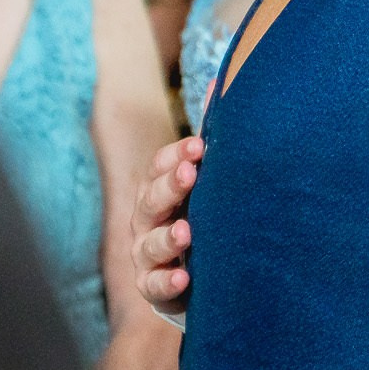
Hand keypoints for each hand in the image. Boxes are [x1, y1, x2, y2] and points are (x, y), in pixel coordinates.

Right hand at [133, 135, 201, 311]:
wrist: (198, 273)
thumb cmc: (202, 215)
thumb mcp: (206, 181)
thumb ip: (212, 136)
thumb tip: (221, 82)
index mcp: (159, 189)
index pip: (158, 167)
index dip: (175, 155)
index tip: (199, 146)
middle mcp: (148, 219)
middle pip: (151, 200)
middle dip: (170, 186)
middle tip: (189, 174)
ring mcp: (147, 254)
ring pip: (150, 244)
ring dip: (167, 237)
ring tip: (186, 233)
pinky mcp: (154, 287)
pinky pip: (154, 286)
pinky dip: (167, 282)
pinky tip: (183, 277)